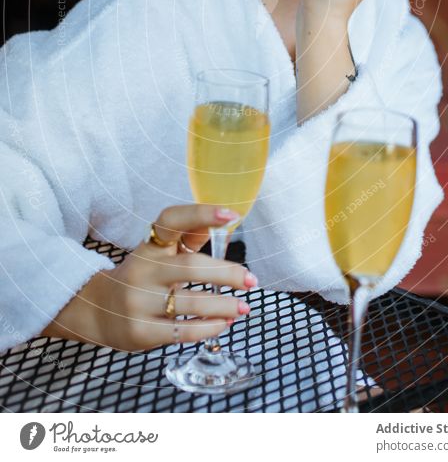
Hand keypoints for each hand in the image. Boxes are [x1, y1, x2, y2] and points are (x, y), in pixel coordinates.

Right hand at [43, 205, 256, 351]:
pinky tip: (224, 323)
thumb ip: (188, 238)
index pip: (171, 220)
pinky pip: (183, 332)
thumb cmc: (142, 276)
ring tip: (244, 307)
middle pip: (191, 267)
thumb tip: (222, 222)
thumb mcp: (159, 253)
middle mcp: (143, 271)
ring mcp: (139, 302)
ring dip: (225, 306)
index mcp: (150, 246)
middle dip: (227, 274)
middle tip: (251, 280)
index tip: (230, 215)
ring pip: (192, 304)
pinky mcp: (141, 331)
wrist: (98, 310)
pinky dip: (210, 328)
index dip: (200, 214)